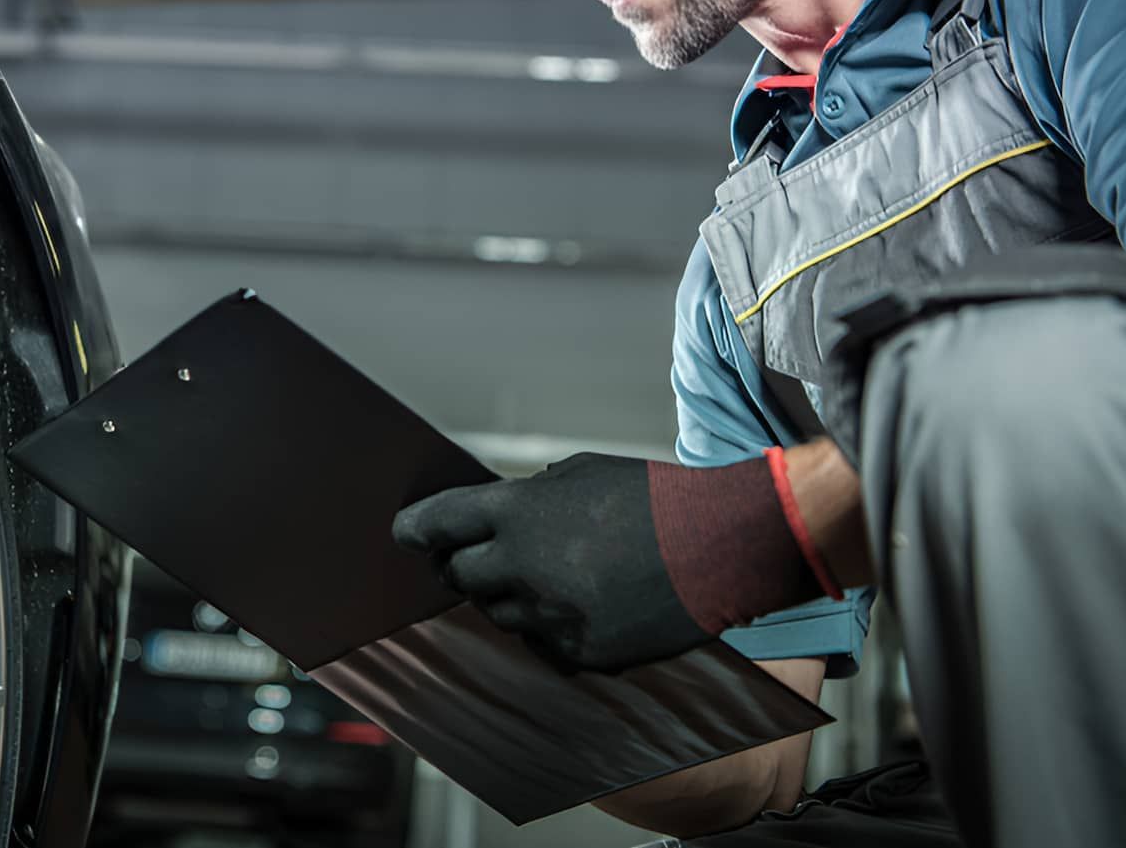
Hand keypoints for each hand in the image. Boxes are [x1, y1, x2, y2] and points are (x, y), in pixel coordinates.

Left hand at [391, 453, 710, 672]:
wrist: (722, 545)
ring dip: (508, 598)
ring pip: (500, 615)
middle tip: (470, 560)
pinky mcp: (581, 652)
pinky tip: (580, 605)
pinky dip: (550, 626)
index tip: (403, 535)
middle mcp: (524, 566)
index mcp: (519, 511)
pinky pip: (544, 643)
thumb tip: (501, 515)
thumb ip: (534, 494)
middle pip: (460, 577)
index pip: (438, 524)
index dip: (414, 530)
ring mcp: (551, 614)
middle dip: (461, 567)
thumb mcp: (584, 474)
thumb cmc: (655, 499)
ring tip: (541, 578)